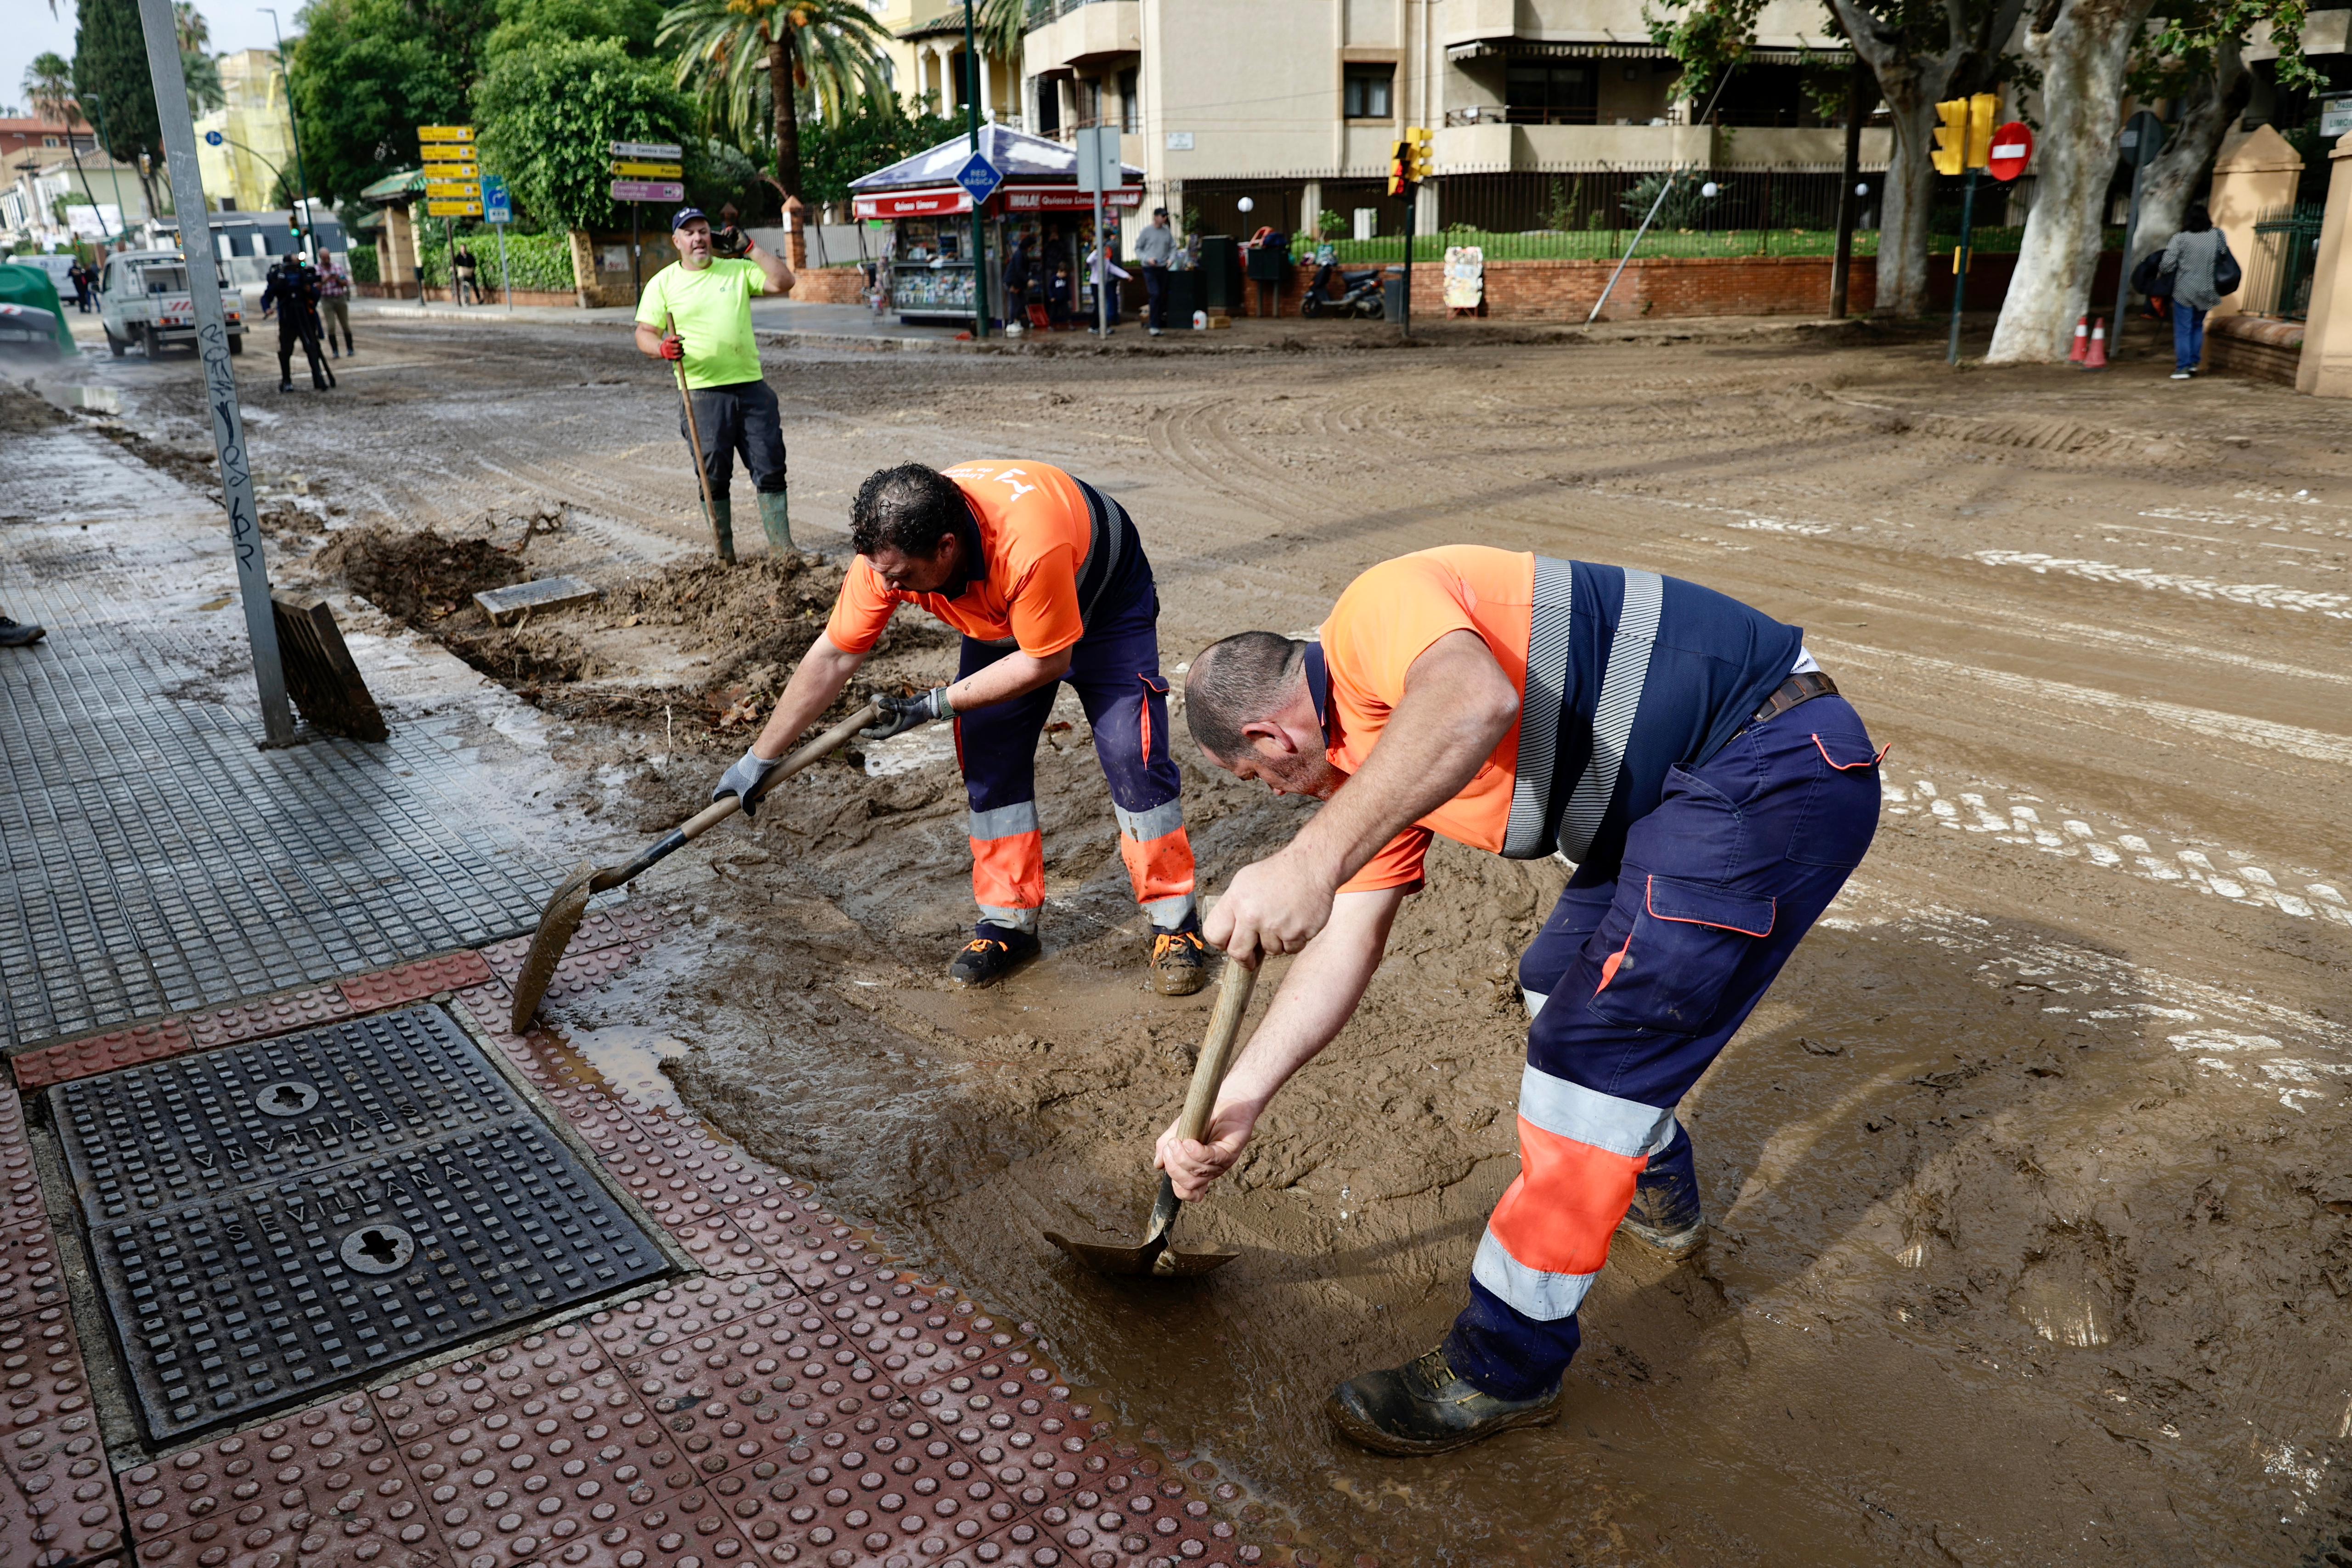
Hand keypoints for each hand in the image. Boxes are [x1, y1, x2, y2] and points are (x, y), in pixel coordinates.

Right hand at [659, 333, 683, 360]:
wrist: (661, 350)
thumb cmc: (668, 343)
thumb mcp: (670, 338)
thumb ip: (676, 337)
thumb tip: (684, 338)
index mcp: (667, 340)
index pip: (674, 338)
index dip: (679, 338)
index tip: (684, 338)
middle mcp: (666, 346)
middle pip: (677, 345)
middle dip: (681, 345)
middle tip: (681, 345)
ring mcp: (668, 352)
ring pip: (678, 351)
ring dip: (682, 350)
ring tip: (682, 349)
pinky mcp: (669, 357)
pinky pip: (677, 357)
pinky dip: (681, 355)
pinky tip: (683, 353)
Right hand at [711, 745, 782, 817]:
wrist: (760, 757)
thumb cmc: (751, 777)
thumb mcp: (748, 795)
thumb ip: (747, 806)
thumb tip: (751, 813)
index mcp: (724, 784)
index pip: (717, 796)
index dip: (721, 803)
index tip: (730, 807)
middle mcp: (728, 777)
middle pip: (733, 793)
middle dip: (744, 800)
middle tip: (753, 801)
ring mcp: (736, 771)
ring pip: (742, 786)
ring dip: (751, 793)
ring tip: (762, 795)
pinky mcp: (744, 767)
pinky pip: (747, 780)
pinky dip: (754, 785)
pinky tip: (764, 786)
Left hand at [714, 225, 748, 257]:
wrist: (746, 247)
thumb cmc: (738, 249)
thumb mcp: (730, 250)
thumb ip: (725, 251)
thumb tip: (719, 251)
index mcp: (729, 238)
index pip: (723, 234)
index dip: (721, 234)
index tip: (720, 236)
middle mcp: (731, 234)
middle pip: (725, 230)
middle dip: (723, 232)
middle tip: (722, 235)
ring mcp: (734, 232)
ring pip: (728, 228)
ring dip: (726, 230)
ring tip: (726, 235)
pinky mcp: (738, 230)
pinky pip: (733, 227)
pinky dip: (731, 230)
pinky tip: (731, 234)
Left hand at [860, 686, 950, 740]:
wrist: (931, 704)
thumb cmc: (920, 708)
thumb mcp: (906, 706)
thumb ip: (893, 705)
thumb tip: (880, 703)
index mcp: (898, 727)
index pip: (881, 734)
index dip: (870, 734)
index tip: (860, 732)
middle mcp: (897, 724)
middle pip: (880, 729)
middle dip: (870, 728)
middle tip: (860, 725)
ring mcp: (899, 719)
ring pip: (883, 722)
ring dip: (875, 721)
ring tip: (865, 717)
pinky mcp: (900, 713)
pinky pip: (888, 715)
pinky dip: (882, 713)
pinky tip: (876, 708)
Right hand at [1155, 1099, 1258, 1200]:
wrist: (1224, 1100)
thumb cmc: (1201, 1118)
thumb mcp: (1177, 1132)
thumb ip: (1165, 1147)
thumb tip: (1158, 1164)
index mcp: (1198, 1171)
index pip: (1188, 1193)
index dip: (1175, 1185)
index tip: (1166, 1163)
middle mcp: (1211, 1171)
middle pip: (1189, 1185)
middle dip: (1174, 1168)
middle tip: (1169, 1147)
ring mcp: (1221, 1163)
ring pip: (1198, 1173)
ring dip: (1182, 1157)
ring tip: (1176, 1140)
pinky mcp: (1230, 1151)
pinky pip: (1211, 1159)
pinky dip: (1196, 1153)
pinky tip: (1189, 1142)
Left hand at [1204, 850, 1334, 966]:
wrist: (1311, 865)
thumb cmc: (1278, 872)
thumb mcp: (1244, 881)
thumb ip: (1232, 908)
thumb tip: (1227, 934)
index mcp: (1236, 900)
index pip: (1214, 935)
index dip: (1221, 943)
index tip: (1229, 944)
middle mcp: (1253, 915)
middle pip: (1238, 952)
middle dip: (1245, 958)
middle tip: (1250, 959)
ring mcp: (1276, 926)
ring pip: (1269, 951)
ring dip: (1275, 942)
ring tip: (1282, 920)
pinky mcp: (1297, 933)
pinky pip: (1290, 949)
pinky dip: (1293, 941)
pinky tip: (1295, 922)